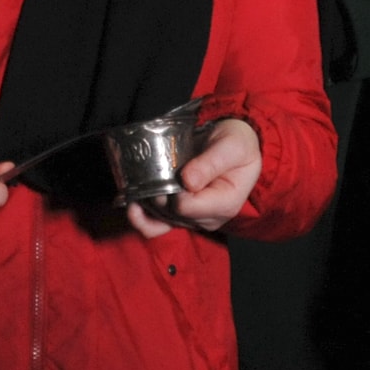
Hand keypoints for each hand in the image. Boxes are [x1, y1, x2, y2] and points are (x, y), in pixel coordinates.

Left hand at [125, 118, 259, 237]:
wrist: (235, 144)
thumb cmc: (237, 144)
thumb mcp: (231, 147)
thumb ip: (211, 163)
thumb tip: (187, 181)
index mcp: (225, 204)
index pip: (187, 207)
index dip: (172, 192)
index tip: (167, 173)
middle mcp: (208, 217)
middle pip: (172, 214)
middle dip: (157, 196)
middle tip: (149, 174)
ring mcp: (194, 217)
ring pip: (163, 222)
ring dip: (146, 208)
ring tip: (133, 192)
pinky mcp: (181, 212)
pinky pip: (159, 226)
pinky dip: (144, 219)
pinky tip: (133, 206)